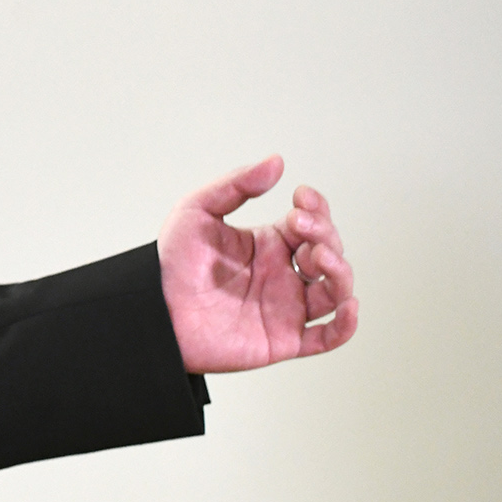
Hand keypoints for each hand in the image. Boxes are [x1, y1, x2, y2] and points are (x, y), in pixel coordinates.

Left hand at [158, 155, 358, 374]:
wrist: (152, 309)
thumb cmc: (170, 264)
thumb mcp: (196, 211)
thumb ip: (235, 186)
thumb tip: (275, 162)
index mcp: (269, 245)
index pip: (312, 224)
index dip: (317, 209)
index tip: (301, 196)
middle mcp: (282, 275)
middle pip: (329, 252)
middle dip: (324, 234)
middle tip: (299, 224)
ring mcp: (285, 307)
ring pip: (335, 290)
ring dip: (339, 271)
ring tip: (318, 255)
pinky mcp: (282, 339)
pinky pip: (328, 336)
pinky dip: (346, 324)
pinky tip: (348, 304)